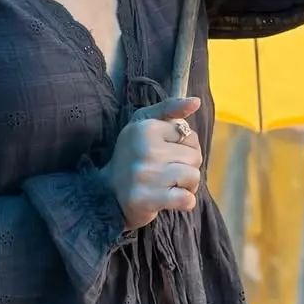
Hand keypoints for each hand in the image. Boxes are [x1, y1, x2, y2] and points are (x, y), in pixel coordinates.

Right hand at [98, 96, 202, 230]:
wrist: (107, 192)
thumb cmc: (132, 155)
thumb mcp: (144, 123)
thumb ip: (170, 108)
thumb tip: (196, 102)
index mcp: (146, 127)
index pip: (190, 136)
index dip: (184, 147)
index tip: (166, 153)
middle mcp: (145, 149)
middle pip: (195, 156)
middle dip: (187, 167)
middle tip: (167, 172)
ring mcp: (146, 175)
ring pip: (193, 177)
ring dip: (187, 185)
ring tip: (169, 185)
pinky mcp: (146, 199)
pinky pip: (186, 199)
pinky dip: (185, 202)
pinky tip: (171, 199)